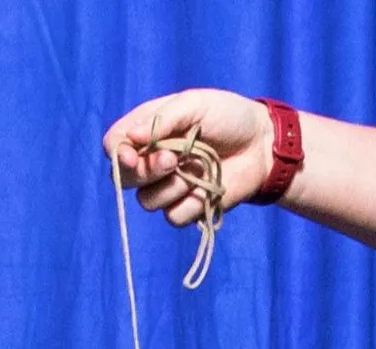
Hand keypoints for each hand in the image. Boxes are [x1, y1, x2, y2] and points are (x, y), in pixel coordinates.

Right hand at [103, 90, 276, 224]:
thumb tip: (130, 138)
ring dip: (171, 188)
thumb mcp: (194, 104)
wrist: (261, 145)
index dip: (118, 154)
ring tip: (196, 169)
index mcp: (148, 129)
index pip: (114, 145)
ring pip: (147, 202)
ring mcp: (169, 186)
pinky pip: (173, 217)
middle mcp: (152, 159)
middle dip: (145, 171)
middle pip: (124, 179)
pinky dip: (189, 203)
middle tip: (172, 159)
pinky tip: (206, 187)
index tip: (132, 154)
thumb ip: (161, 119)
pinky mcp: (187, 208)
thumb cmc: (229, 117)